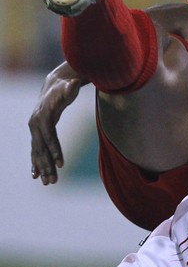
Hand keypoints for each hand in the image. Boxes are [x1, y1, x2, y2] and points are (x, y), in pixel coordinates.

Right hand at [29, 62, 86, 184]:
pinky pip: (36, 151)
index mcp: (43, 117)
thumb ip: (71, 88)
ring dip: (42, 168)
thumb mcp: (68, 87)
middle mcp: (35, 125)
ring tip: (48, 183)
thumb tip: (74, 83)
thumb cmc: (64, 88)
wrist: (53, 86)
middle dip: (47, 165)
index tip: (61, 164)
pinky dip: (36, 163)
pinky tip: (36, 176)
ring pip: (38, 153)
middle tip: (53, 181)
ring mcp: (34, 130)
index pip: (49, 137)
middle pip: (41, 149)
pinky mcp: (37, 134)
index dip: (55, 150)